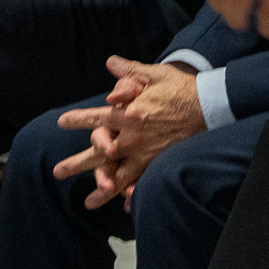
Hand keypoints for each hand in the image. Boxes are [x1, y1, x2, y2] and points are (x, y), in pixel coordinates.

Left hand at [52, 58, 206, 208]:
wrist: (210, 106)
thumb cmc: (181, 88)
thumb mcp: (155, 75)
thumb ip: (130, 71)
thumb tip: (110, 62)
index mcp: (129, 114)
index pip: (97, 118)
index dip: (78, 120)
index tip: (62, 122)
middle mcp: (133, 137)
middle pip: (100, 154)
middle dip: (77, 164)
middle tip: (58, 172)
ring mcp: (147, 153)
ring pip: (118, 175)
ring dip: (102, 190)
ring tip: (88, 203)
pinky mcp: (160, 162)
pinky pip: (142, 182)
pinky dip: (133, 194)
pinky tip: (124, 205)